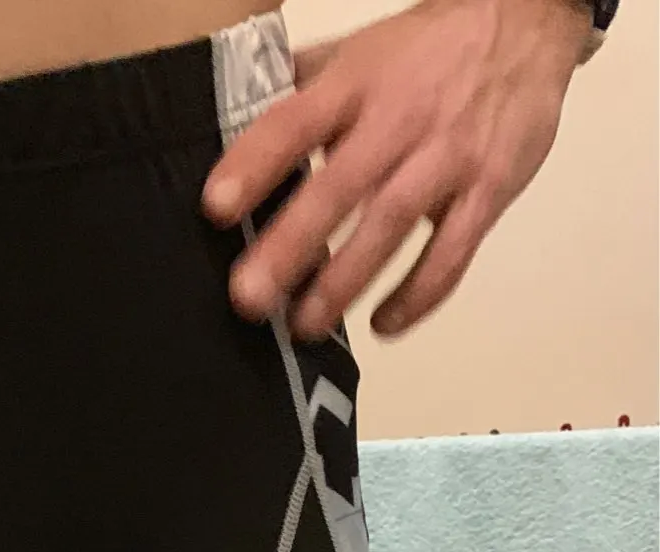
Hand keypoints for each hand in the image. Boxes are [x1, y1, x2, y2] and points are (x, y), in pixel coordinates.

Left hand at [203, 0, 591, 341]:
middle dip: (293, 245)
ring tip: (304, 326)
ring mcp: (448, 157)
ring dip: (345, 282)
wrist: (529, 21)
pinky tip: (383, 325)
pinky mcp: (489, 190)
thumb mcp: (359, 51)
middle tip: (250, 297)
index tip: (216, 207)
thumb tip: (231, 121)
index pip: (297, 120)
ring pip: (392, 224)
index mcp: (358, 81)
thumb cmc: (429, 49)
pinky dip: (419, 294)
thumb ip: (301, 90)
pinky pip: (453, 252)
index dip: (255, 162)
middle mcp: (401, 119)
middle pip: (341, 185)